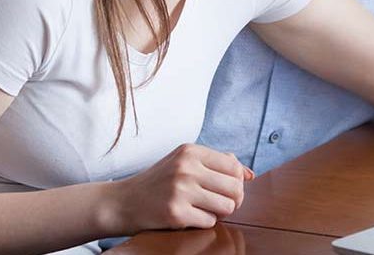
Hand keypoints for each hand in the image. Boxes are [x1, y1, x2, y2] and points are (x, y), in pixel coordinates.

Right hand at [106, 144, 254, 234]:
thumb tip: (250, 174)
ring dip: (219, 212)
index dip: (237, 181)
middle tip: (219, 203)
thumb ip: (217, 163)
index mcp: (191, 151)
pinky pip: (210, 222)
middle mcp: (186, 168)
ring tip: (204, 209)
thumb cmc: (159, 182)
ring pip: (227, 207)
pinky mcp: (175, 213)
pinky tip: (190, 217)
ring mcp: (180, 191)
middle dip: (233, 200)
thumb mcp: (184, 162)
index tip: (227, 189)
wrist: (123, 202)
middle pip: (235, 188)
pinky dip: (203, 222)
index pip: (234, 167)